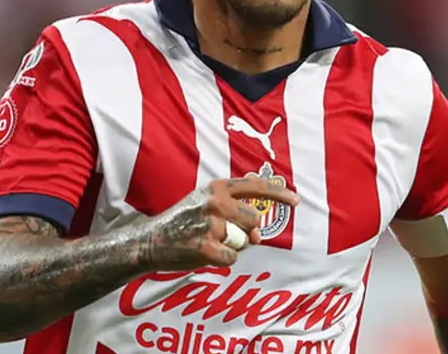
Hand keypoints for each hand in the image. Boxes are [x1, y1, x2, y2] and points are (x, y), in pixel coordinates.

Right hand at [143, 177, 299, 269]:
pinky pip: (232, 258)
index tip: (296, 200)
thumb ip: (234, 209)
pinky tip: (204, 253)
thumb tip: (259, 233)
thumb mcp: (204, 201)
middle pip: (254, 219)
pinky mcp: (206, 247)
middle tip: (226, 234)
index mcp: (216, 188)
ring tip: (209, 242)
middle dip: (247, 231)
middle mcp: (215, 202)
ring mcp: (210, 225)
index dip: (278, 194)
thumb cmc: (182, 222)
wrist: (151, 240)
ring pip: (244, 240)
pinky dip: (222, 260)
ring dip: (232, 246)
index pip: (254, 186)